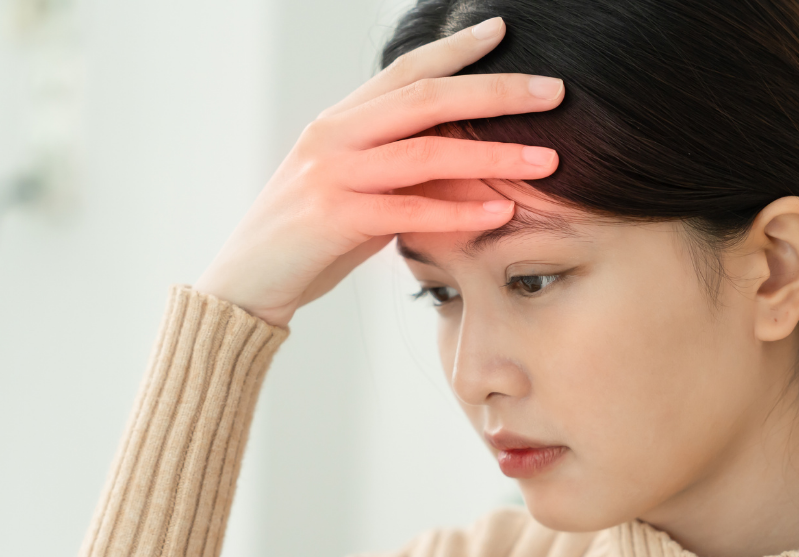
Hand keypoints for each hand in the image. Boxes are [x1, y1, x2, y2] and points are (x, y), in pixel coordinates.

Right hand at [193, 17, 562, 327]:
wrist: (244, 284)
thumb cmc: (308, 242)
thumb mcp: (357, 194)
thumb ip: (402, 175)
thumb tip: (469, 173)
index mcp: (339, 121)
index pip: (407, 71)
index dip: (456, 48)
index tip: (502, 30)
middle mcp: (334, 135)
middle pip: (426, 98)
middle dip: (495, 91)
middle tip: (553, 89)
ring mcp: (331, 174)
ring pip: (425, 152)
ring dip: (493, 155)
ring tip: (546, 159)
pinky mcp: (332, 217)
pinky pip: (408, 209)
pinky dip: (459, 212)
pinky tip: (501, 212)